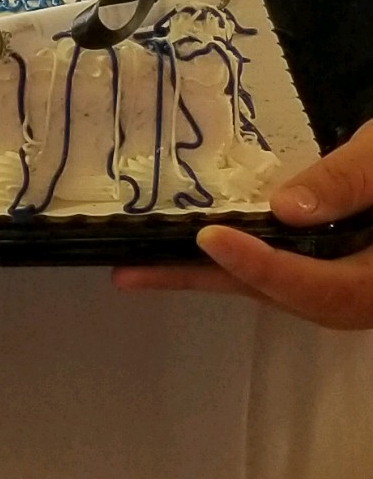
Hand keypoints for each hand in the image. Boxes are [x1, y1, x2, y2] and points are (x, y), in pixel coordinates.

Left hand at [114, 121, 372, 328]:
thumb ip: (351, 180)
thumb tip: (285, 209)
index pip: (320, 288)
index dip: (263, 266)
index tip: (209, 237)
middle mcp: (366, 295)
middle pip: (285, 298)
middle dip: (208, 283)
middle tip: (129, 274)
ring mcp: (355, 284)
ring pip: (283, 289)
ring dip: (214, 278)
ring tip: (140, 268)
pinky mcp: (344, 265)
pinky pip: (290, 272)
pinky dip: (243, 263)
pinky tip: (198, 249)